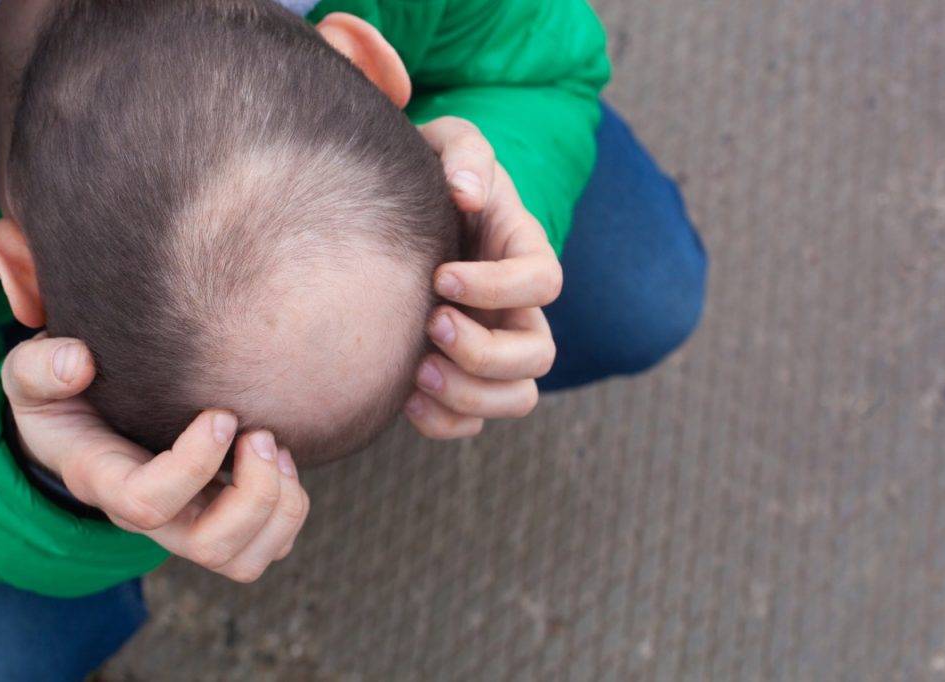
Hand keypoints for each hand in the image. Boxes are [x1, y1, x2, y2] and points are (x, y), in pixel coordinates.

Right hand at [2, 334, 308, 582]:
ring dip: (279, 504)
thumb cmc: (65, 398)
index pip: (146, 502)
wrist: (86, 423)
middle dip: (253, 493)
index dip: (193, 465)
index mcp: (105, 482)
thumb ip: (43, 367)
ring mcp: (191, 525)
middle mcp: (154, 517)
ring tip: (274, 445)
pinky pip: (271, 546)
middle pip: (210, 545)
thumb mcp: (34, 375)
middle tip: (259, 433)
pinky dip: (291, 508)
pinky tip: (281, 456)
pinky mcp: (224, 521)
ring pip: (246, 559)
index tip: (220, 414)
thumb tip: (78, 363)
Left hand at [410, 117, 561, 438]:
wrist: (400, 216)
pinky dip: (443, 422)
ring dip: (469, 394)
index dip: (498, 288)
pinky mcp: (463, 378)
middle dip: (484, 351)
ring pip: (518, 398)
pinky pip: (472, 424)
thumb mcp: (447, 144)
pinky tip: (403, 396)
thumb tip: (467, 192)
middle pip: (538, 355)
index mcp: (523, 253)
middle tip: (430, 325)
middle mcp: (518, 310)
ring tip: (416, 369)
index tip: (441, 277)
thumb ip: (463, 153)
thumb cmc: (432, 175)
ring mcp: (494, 349)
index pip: (544, 282)